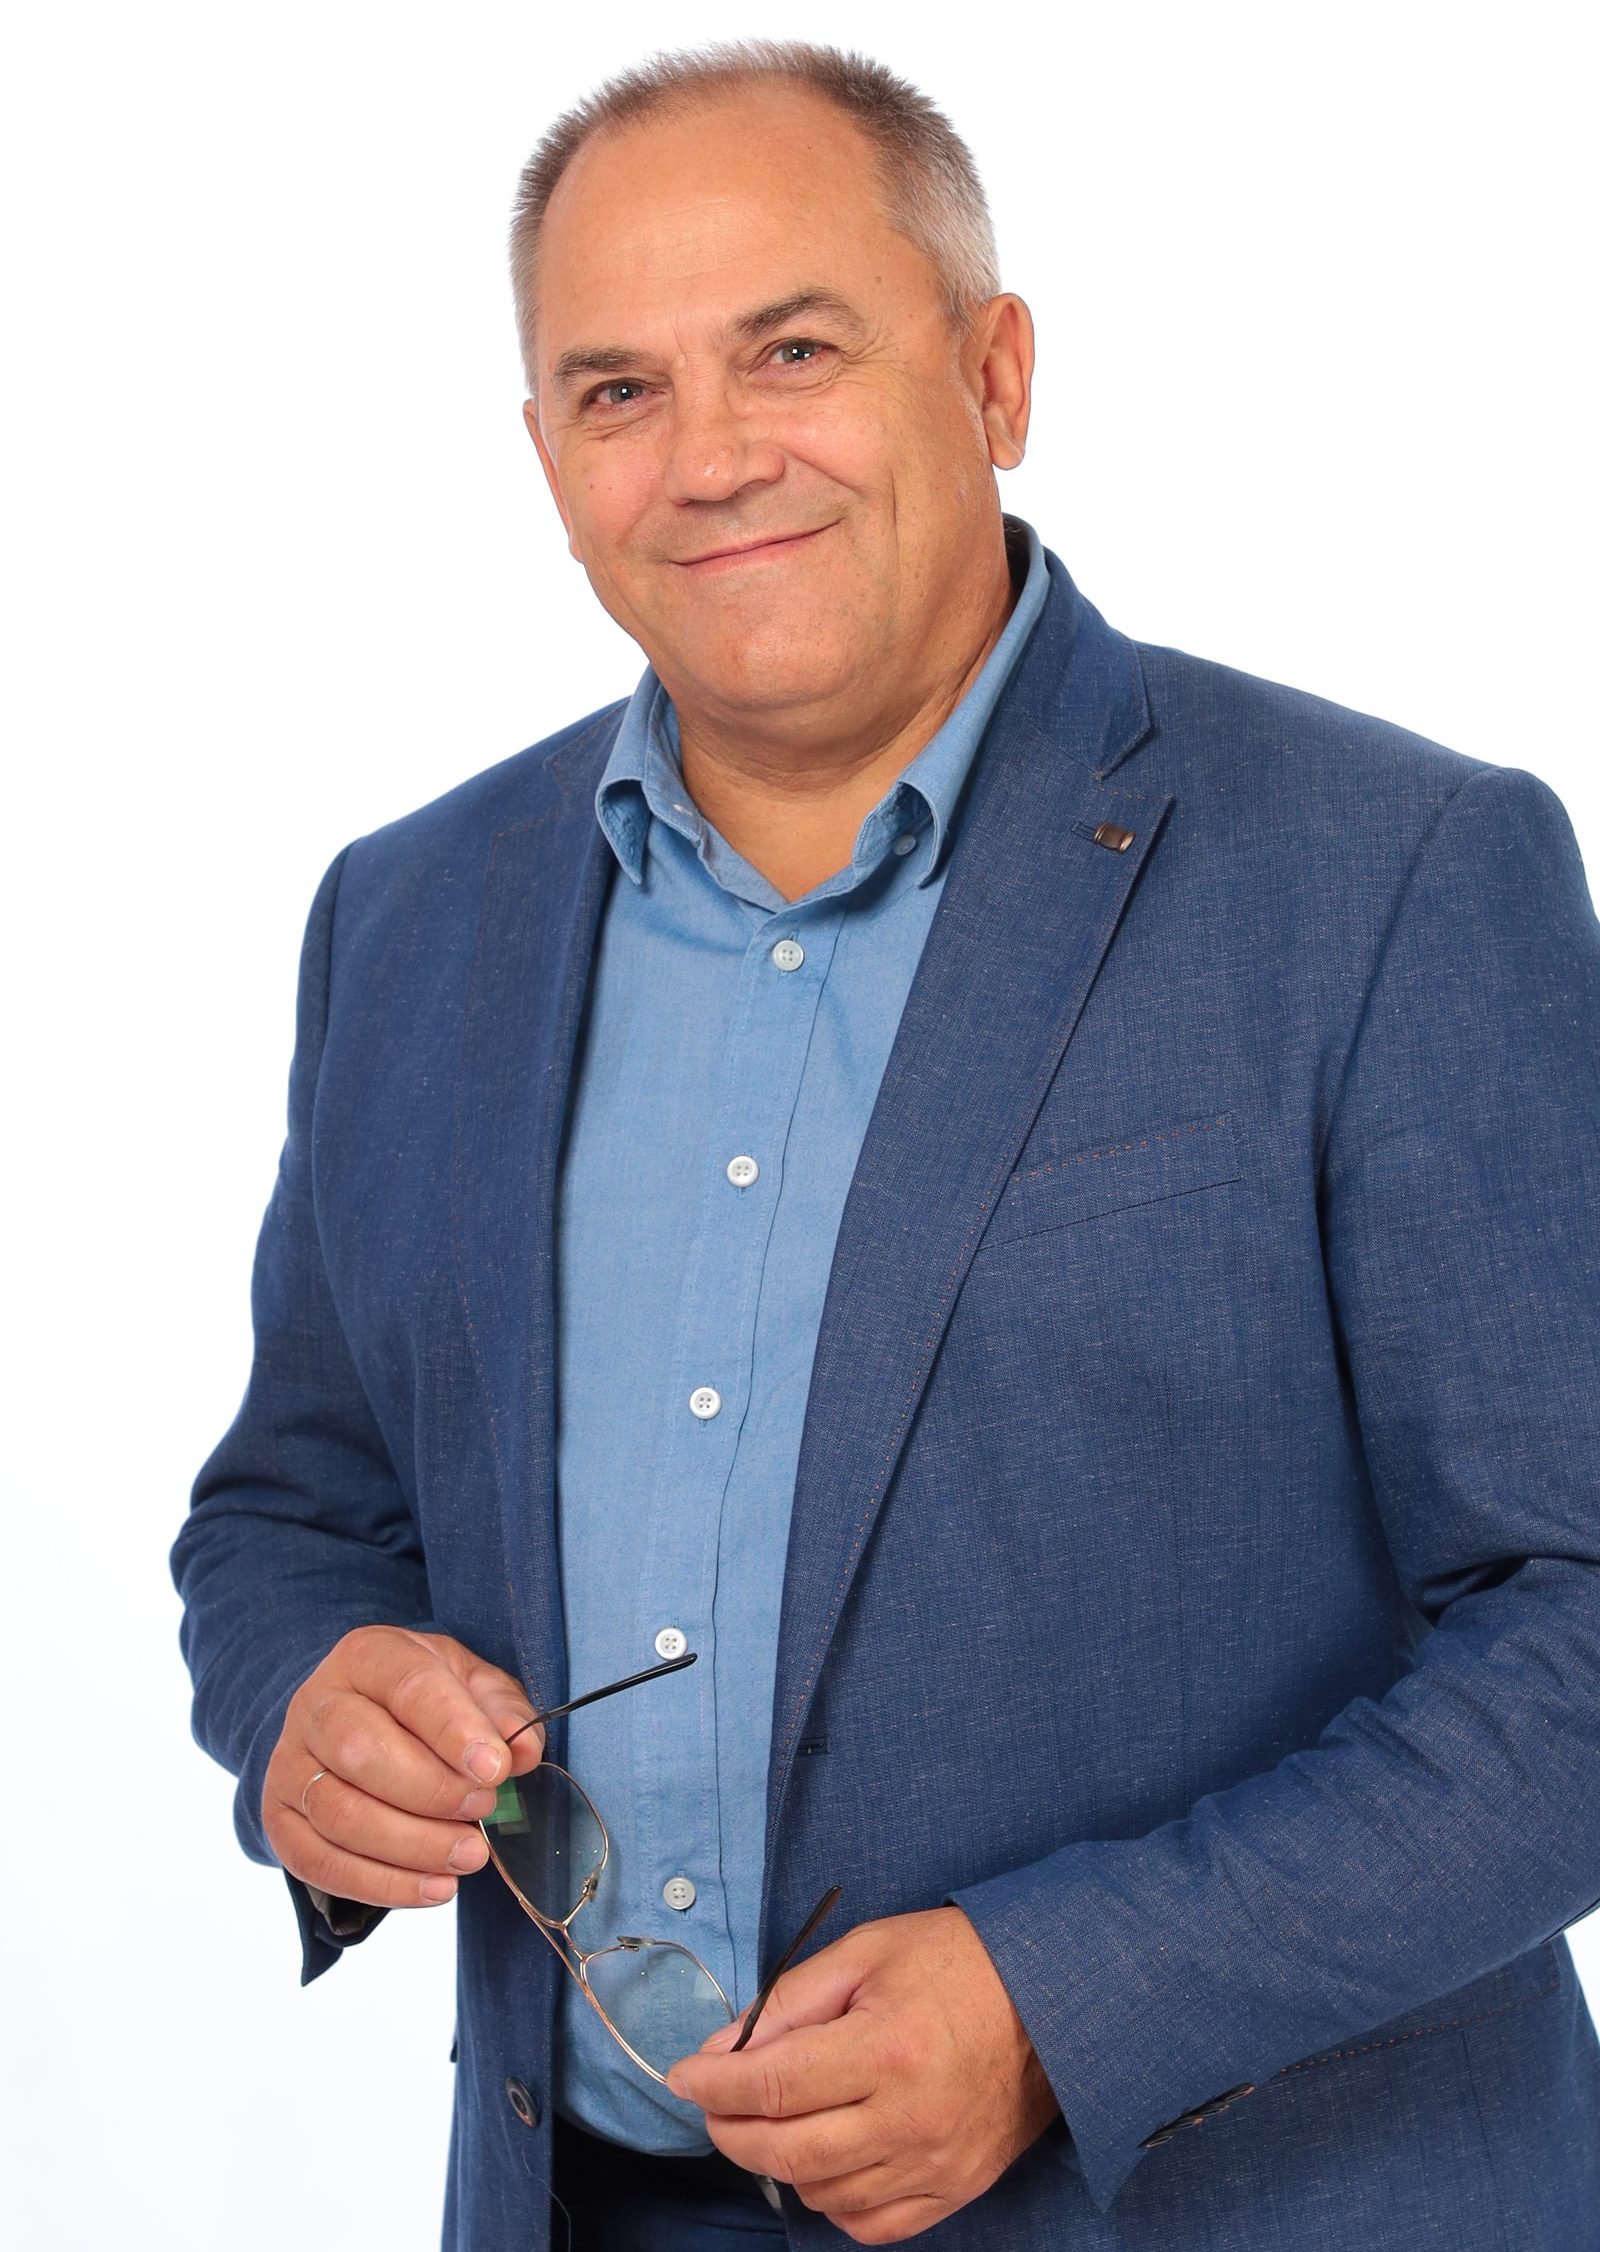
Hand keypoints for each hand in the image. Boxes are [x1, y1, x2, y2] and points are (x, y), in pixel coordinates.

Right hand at [262, 1625, 543, 1908]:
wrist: (354, 1720)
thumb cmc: (423, 1701)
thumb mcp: (469, 1684)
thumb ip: (502, 1711)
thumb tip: (523, 1752)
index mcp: (367, 1657)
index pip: (408, 1686)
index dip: (453, 1729)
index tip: (495, 1768)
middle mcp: (316, 1705)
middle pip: (360, 1751)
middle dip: (432, 1791)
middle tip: (483, 1809)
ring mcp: (289, 1765)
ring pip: (338, 1815)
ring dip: (412, 1846)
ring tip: (469, 1856)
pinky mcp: (280, 1822)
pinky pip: (320, 1864)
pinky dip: (383, 1885)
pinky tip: (435, 1888)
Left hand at [665, 1905, 1059, 2244]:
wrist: (1053, 1996)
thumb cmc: (958, 1962)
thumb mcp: (867, 1951)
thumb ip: (791, 2000)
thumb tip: (725, 2046)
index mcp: (887, 2048)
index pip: (774, 2084)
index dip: (714, 2085)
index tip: (684, 2076)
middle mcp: (910, 2118)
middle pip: (788, 2150)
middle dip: (731, 2129)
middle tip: (713, 2104)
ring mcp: (936, 2163)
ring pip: (822, 2192)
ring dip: (780, 2161)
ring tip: (774, 2119)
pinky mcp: (956, 2188)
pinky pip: (871, 2225)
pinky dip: (832, 2200)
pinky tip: (825, 2159)